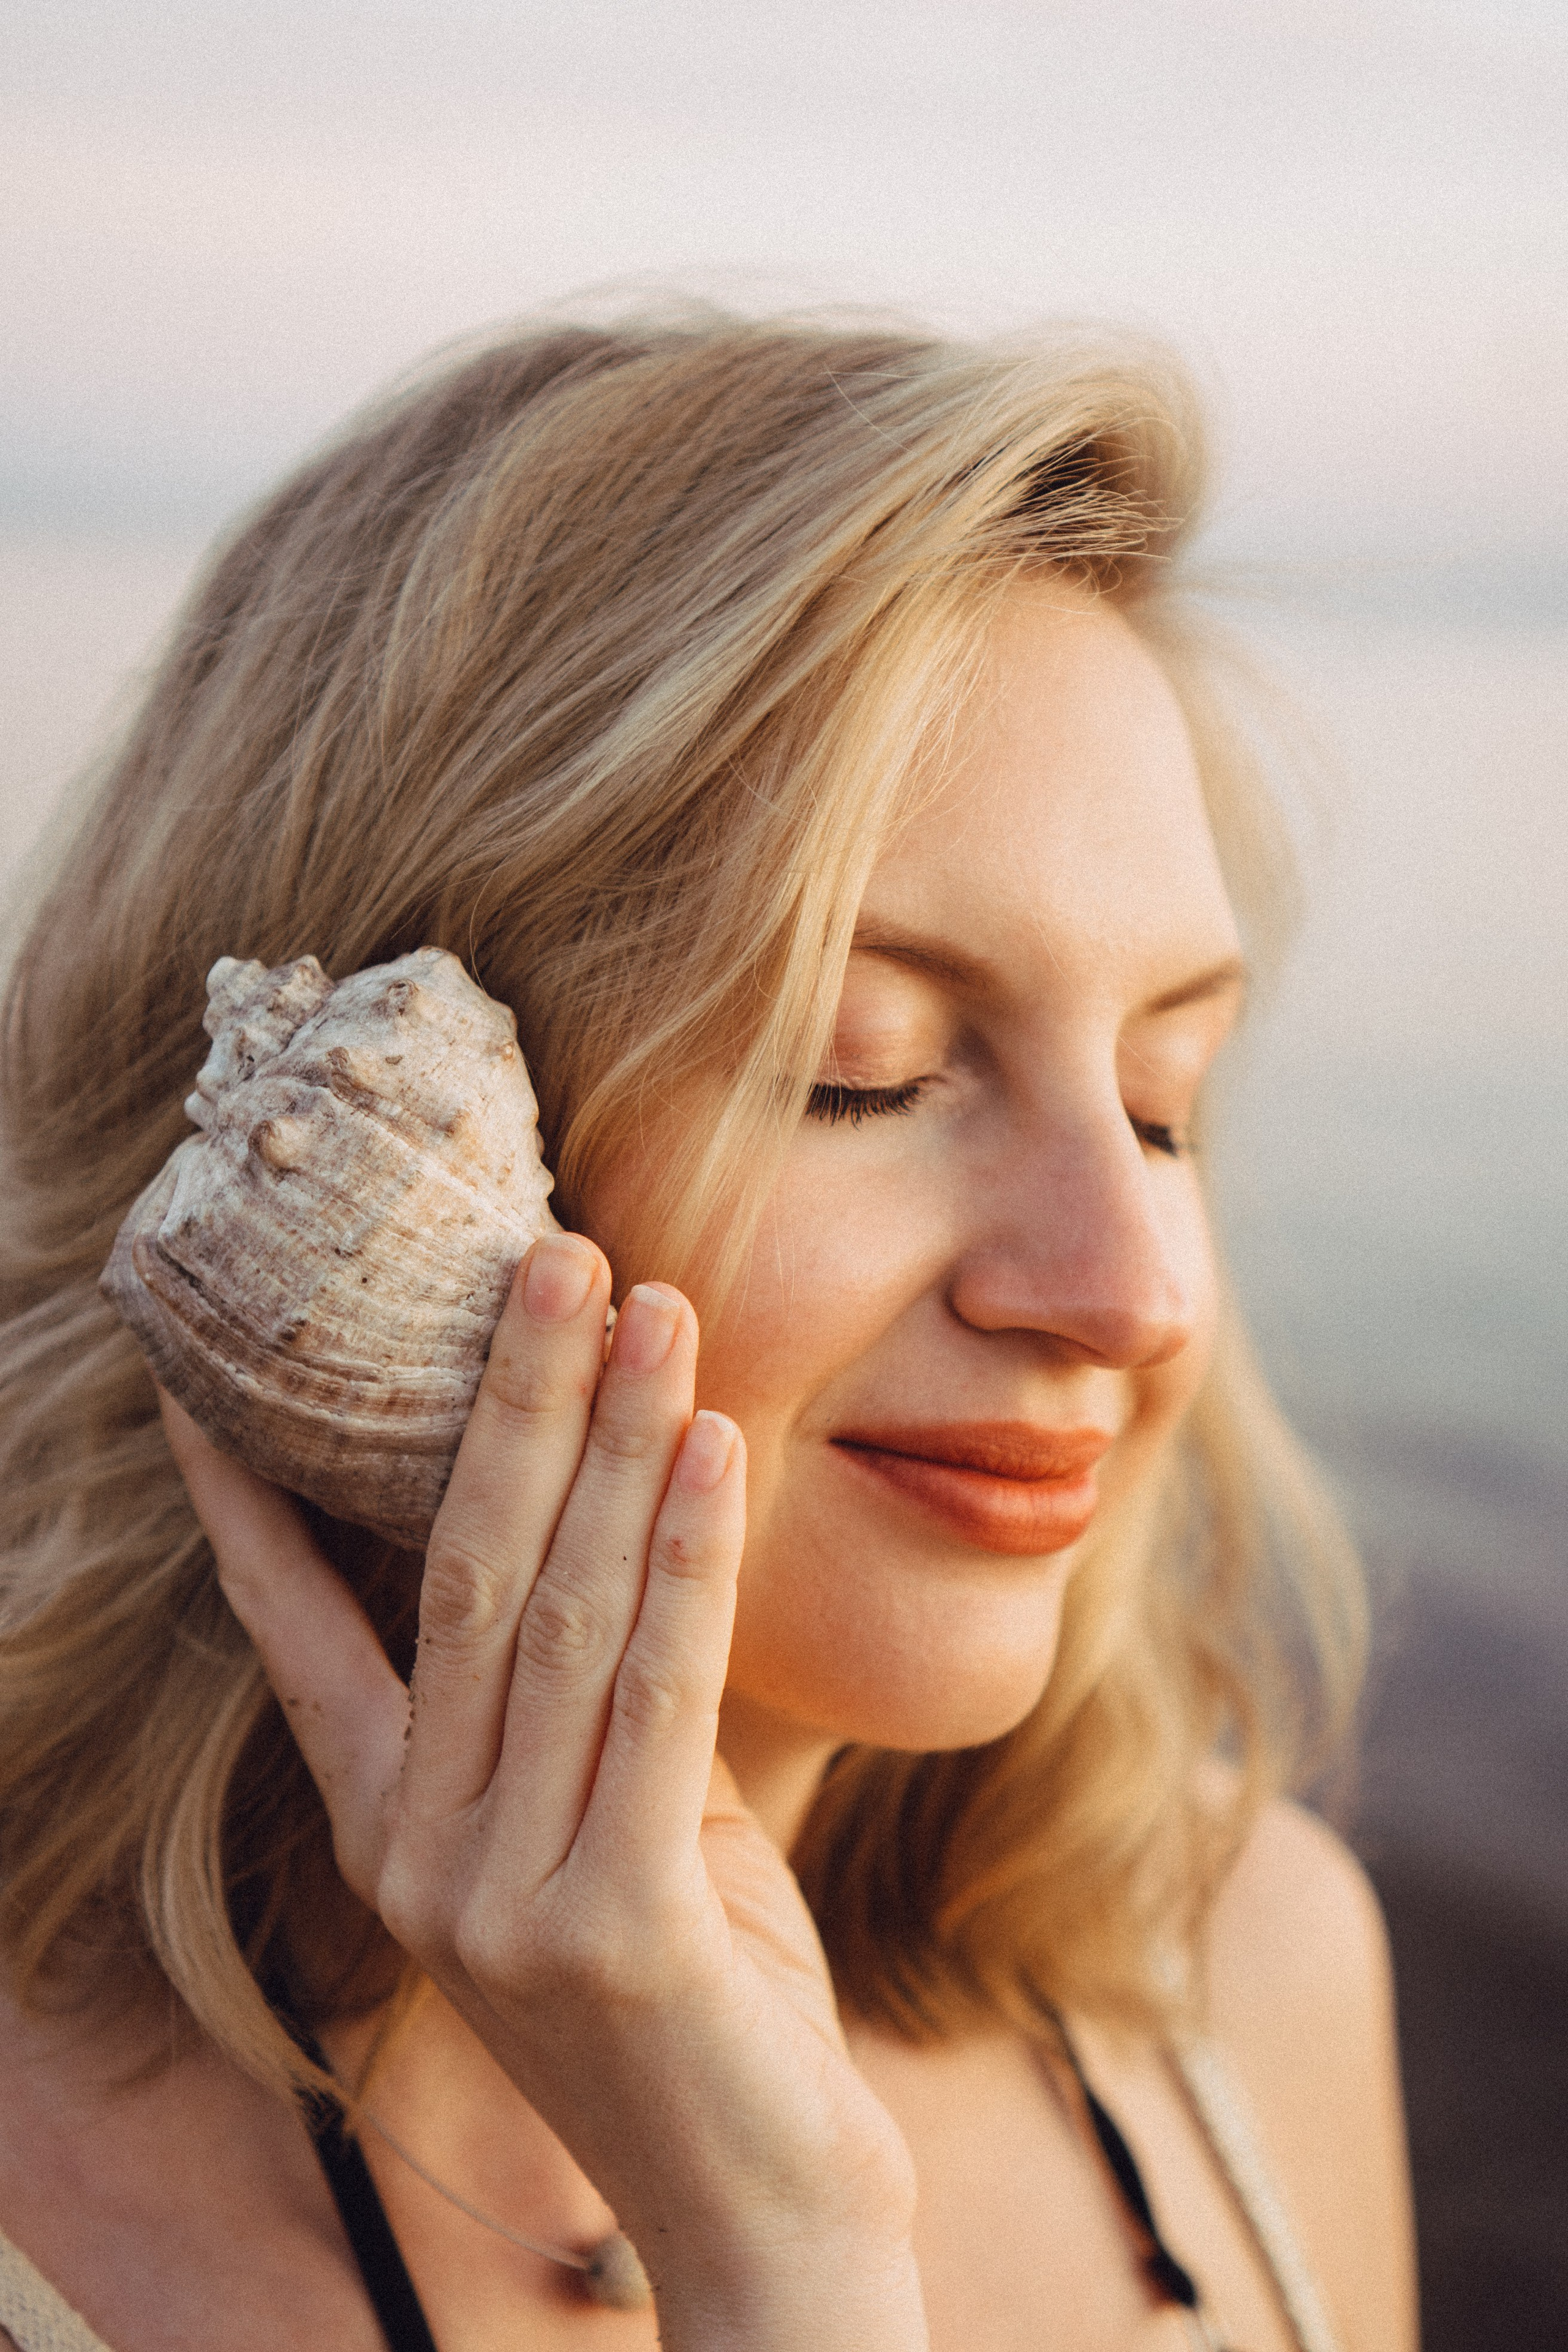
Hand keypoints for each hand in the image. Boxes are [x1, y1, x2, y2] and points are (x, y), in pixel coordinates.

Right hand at [161, 1233, 926, 2350]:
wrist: (759, 2204)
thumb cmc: (696, 1991)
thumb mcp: (614, 1825)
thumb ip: (593, 1701)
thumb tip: (627, 1521)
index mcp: (393, 1832)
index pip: (300, 1636)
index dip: (255, 1507)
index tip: (216, 1385)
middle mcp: (421, 1857)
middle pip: (457, 1577)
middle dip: (509, 1404)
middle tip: (551, 1252)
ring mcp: (503, 1898)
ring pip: (561, 1615)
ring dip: (613, 1443)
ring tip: (652, 1301)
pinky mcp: (614, 1925)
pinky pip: (660, 1694)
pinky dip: (689, 1557)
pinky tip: (713, 1444)